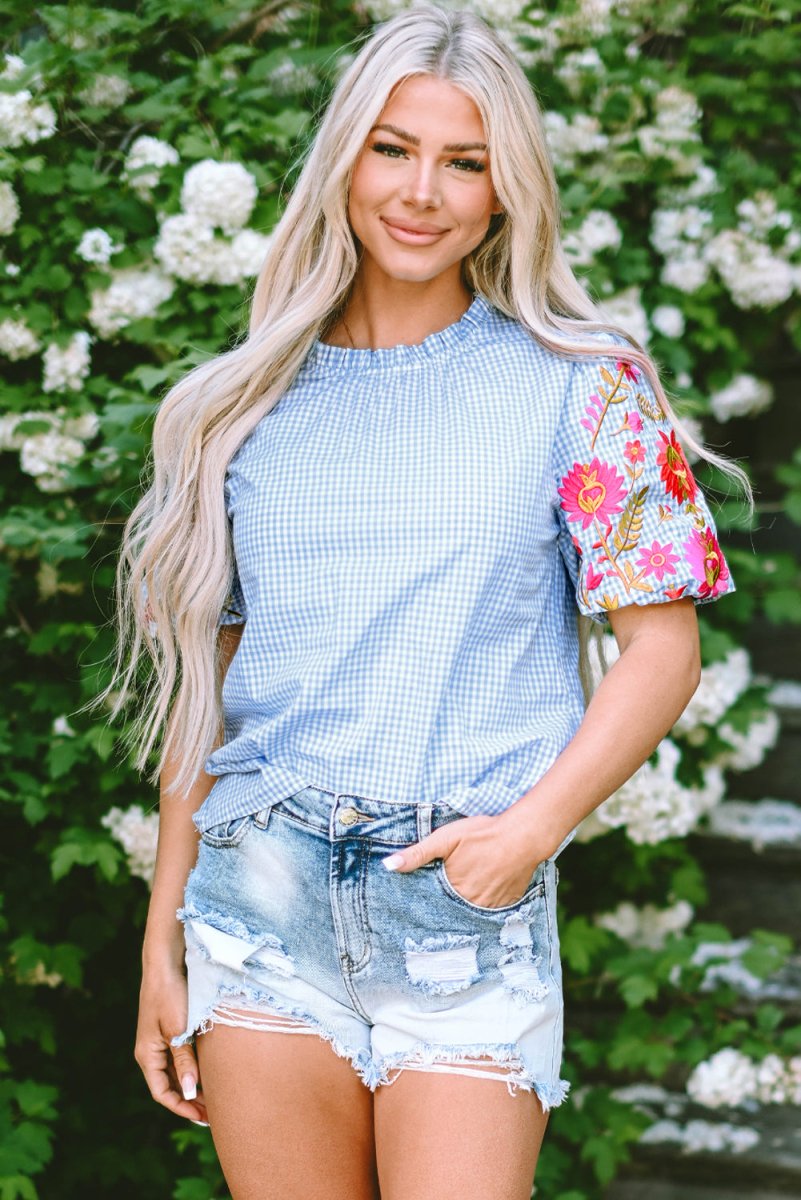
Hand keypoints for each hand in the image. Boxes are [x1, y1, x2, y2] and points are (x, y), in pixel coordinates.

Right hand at [135, 964, 208, 1124]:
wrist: (166, 963)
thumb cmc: (170, 995)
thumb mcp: (178, 1030)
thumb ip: (184, 1061)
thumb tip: (191, 1092)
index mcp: (147, 1056)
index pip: (162, 1093)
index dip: (182, 1108)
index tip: (202, 1118)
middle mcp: (151, 1053)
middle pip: (170, 1086)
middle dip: (190, 1102)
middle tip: (215, 1115)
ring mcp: (160, 1042)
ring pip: (177, 1074)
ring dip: (194, 1087)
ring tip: (216, 1099)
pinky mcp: (171, 1032)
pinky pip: (181, 1059)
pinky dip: (194, 1070)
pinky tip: (211, 1074)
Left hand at [382, 812, 548, 908]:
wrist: (523, 835)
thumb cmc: (482, 834)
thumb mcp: (445, 839)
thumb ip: (417, 854)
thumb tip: (388, 866)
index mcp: (453, 890)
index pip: (433, 904)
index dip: (426, 901)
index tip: (416, 905)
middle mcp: (471, 903)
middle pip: (452, 909)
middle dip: (444, 904)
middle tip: (441, 897)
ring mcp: (491, 906)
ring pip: (471, 910)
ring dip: (464, 905)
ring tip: (461, 894)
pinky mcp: (508, 902)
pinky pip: (491, 909)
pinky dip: (484, 902)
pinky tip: (483, 890)